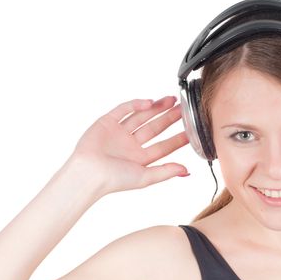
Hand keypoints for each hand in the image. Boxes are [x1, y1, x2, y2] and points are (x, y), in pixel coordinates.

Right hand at [70, 95, 189, 193]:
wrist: (88, 173)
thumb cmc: (114, 179)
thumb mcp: (145, 177)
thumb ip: (166, 172)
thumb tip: (187, 171)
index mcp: (140, 159)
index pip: (163, 146)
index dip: (178, 138)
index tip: (192, 130)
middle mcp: (131, 144)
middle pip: (154, 128)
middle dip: (169, 118)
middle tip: (183, 109)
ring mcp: (119, 132)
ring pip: (141, 116)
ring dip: (156, 108)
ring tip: (171, 100)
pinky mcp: (107, 122)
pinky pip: (123, 110)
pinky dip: (135, 104)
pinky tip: (148, 102)